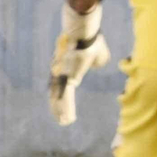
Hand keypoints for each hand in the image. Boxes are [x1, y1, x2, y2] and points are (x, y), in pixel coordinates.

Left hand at [49, 3, 110, 124]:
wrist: (85, 33)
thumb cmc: (93, 41)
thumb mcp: (99, 55)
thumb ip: (97, 62)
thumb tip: (96, 66)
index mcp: (68, 69)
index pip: (63, 86)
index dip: (63, 97)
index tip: (65, 103)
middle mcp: (60, 74)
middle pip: (57, 94)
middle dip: (58, 107)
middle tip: (60, 119)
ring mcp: (61, 77)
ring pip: (60, 98)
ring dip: (62, 111)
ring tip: (64, 122)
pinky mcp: (66, 79)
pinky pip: (66, 97)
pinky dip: (67, 109)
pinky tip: (68, 118)